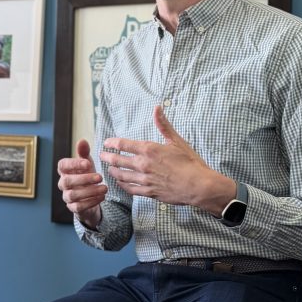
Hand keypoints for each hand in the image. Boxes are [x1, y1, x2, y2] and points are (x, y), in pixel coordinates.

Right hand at [57, 139, 106, 227]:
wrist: (90, 196)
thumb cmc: (87, 176)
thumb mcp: (87, 164)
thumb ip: (84, 153)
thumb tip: (82, 141)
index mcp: (64, 170)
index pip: (63, 165)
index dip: (74, 164)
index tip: (88, 163)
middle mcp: (63, 183)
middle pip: (67, 181)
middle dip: (84, 179)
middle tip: (100, 177)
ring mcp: (67, 196)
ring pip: (73, 195)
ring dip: (90, 191)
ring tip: (105, 188)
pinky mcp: (73, 208)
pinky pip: (79, 206)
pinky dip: (91, 201)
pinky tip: (102, 196)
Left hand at [99, 106, 231, 211]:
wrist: (199, 186)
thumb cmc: (190, 162)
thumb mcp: (176, 141)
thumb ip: (163, 125)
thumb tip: (157, 108)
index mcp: (149, 150)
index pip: (123, 145)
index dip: (112, 143)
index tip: (106, 142)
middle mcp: (143, 165)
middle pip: (118, 160)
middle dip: (108, 157)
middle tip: (102, 155)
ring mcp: (145, 180)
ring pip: (121, 176)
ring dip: (113, 171)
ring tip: (109, 169)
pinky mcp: (148, 193)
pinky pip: (130, 189)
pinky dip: (122, 185)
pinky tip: (120, 183)